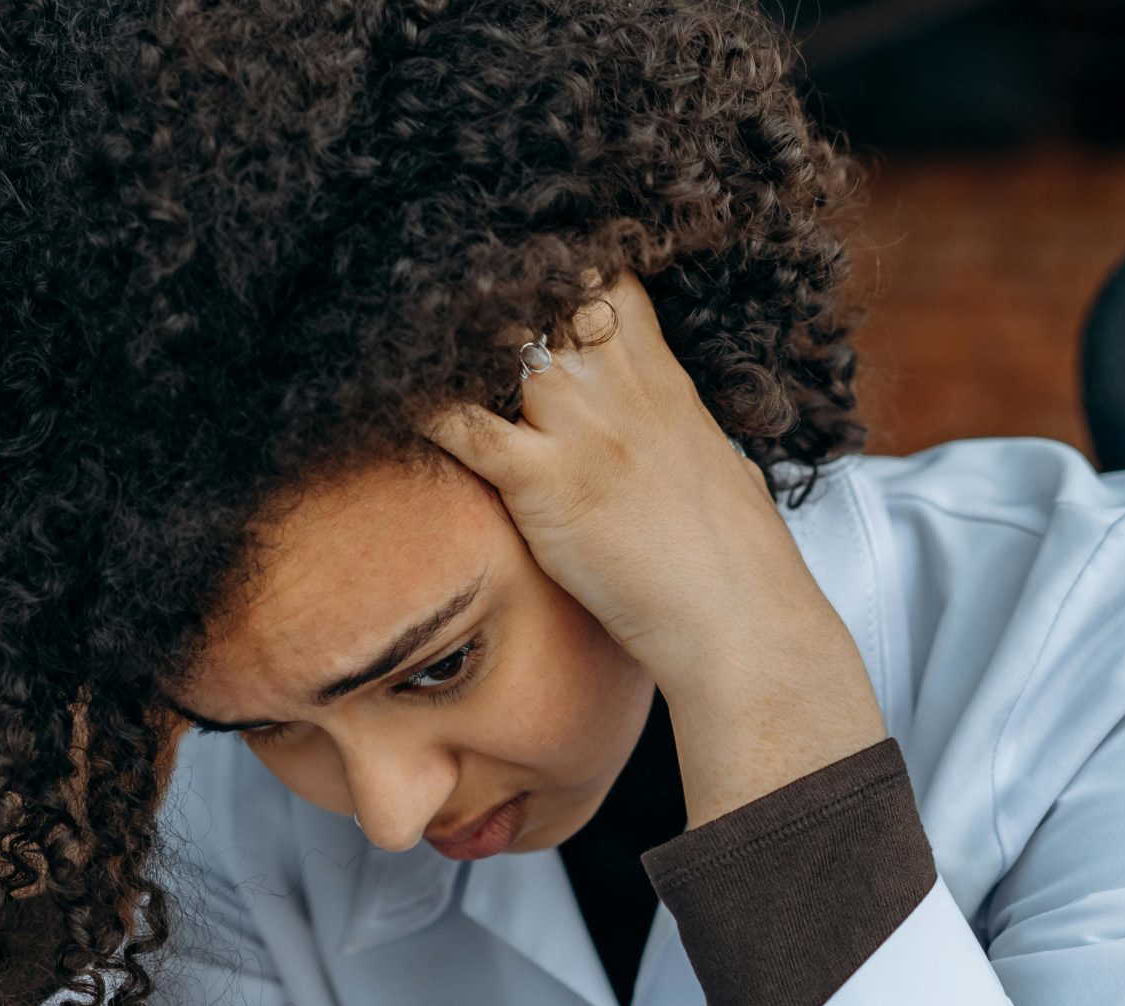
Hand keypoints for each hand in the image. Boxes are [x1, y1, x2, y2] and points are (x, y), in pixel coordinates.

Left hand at [418, 267, 825, 698]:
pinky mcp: (542, 481)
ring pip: (498, 343)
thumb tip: (693, 445)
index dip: (562, 269)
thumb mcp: (718, 466)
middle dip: (496, 290)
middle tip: (441, 294)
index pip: (608, 281)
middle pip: (547, 292)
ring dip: (449, 341)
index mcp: (660, 379)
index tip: (521, 277)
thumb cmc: (732, 559)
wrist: (736, 618)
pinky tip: (387, 402)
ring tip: (404, 333)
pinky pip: (464, 426)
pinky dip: (421, 412)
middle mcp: (617, 387)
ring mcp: (579, 428)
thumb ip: (686, 438)